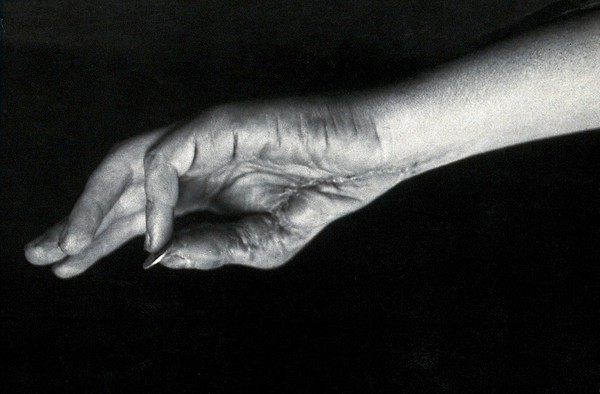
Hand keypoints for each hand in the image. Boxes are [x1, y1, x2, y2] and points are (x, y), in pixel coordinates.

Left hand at [25, 98, 404, 277]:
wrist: (369, 156)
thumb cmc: (322, 194)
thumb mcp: (263, 245)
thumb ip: (212, 251)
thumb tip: (159, 258)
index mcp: (205, 189)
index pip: (140, 214)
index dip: (100, 239)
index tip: (68, 266)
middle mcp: (195, 163)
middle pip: (122, 190)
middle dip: (81, 223)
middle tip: (44, 256)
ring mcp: (204, 139)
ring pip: (128, 165)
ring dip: (94, 205)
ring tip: (67, 245)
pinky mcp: (219, 123)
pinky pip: (168, 157)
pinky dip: (156, 197)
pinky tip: (155, 236)